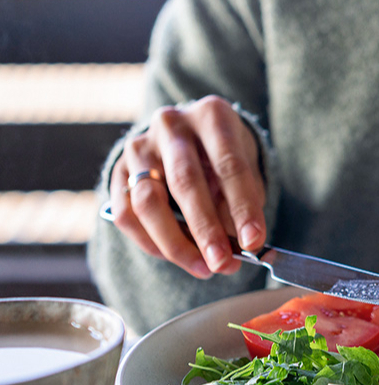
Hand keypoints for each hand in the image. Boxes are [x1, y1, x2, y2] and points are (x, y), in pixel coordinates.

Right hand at [110, 96, 266, 278]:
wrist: (190, 135)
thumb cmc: (225, 156)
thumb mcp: (246, 168)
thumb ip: (243, 201)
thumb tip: (239, 246)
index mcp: (212, 116)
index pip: (229, 165)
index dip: (242, 207)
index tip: (254, 242)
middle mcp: (172, 126)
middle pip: (185, 182)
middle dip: (206, 230)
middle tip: (223, 264)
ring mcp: (139, 146)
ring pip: (147, 202)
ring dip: (176, 243)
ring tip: (204, 268)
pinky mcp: (117, 170)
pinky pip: (126, 214)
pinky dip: (151, 243)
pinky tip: (177, 257)